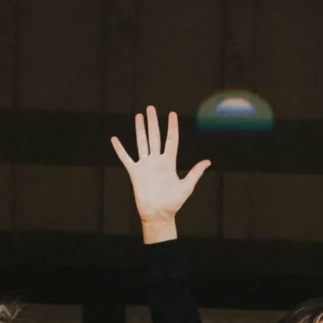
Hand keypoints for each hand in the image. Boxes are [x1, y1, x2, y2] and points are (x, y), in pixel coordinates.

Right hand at [109, 105, 209, 239]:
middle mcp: (157, 161)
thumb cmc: (173, 203)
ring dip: (140, 129)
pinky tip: (115, 139)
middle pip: (155, 137)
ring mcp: (145, 166)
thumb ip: (195, 172)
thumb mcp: (187, 186)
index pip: (171, 140)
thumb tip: (208, 161)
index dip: (172, 127)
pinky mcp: (135, 173)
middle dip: (153, 122)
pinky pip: (126, 158)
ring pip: (142, 143)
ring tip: (139, 116)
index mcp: (169, 163)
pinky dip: (120, 149)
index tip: (172, 114)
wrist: (158, 214)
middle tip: (150, 108)